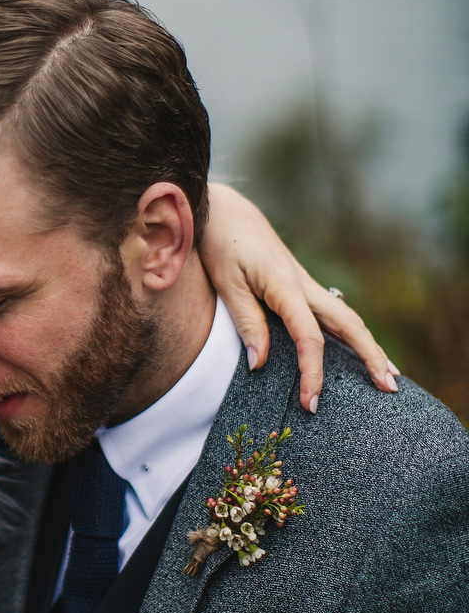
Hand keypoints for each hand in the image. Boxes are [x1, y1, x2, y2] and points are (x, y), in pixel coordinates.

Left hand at [200, 184, 398, 412]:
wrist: (225, 210)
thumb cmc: (222, 244)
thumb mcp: (227, 284)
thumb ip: (246, 323)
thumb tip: (259, 365)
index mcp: (286, 287)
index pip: (309, 338)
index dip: (312, 373)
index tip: (310, 403)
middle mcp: (304, 286)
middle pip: (349, 325)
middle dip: (371, 357)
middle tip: (390, 389)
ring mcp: (305, 285)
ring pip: (346, 318)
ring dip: (368, 346)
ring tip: (388, 374)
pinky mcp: (299, 286)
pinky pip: (332, 314)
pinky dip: (350, 334)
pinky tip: (356, 348)